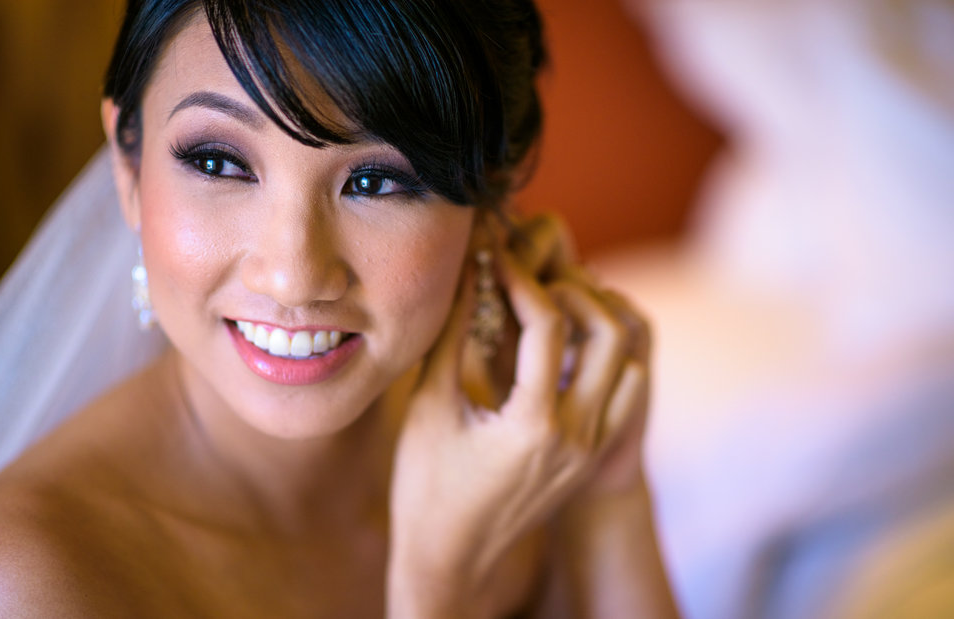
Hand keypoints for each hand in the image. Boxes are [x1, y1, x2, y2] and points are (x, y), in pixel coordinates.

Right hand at [386, 215, 650, 617]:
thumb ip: (453, 335)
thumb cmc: (425, 483)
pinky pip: (623, 393)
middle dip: (572, 291)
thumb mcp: (431, 405)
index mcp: (533, 424)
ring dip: (594, 324)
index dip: (519, 279)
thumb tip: (466, 273)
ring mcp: (592, 449)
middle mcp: (577, 436)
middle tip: (534, 280)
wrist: (451, 556)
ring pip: (626, 360)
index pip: (548, 326)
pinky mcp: (594, 456)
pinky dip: (605, 360)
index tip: (496, 257)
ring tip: (549, 310)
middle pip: (609, 332)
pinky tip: (563, 352)